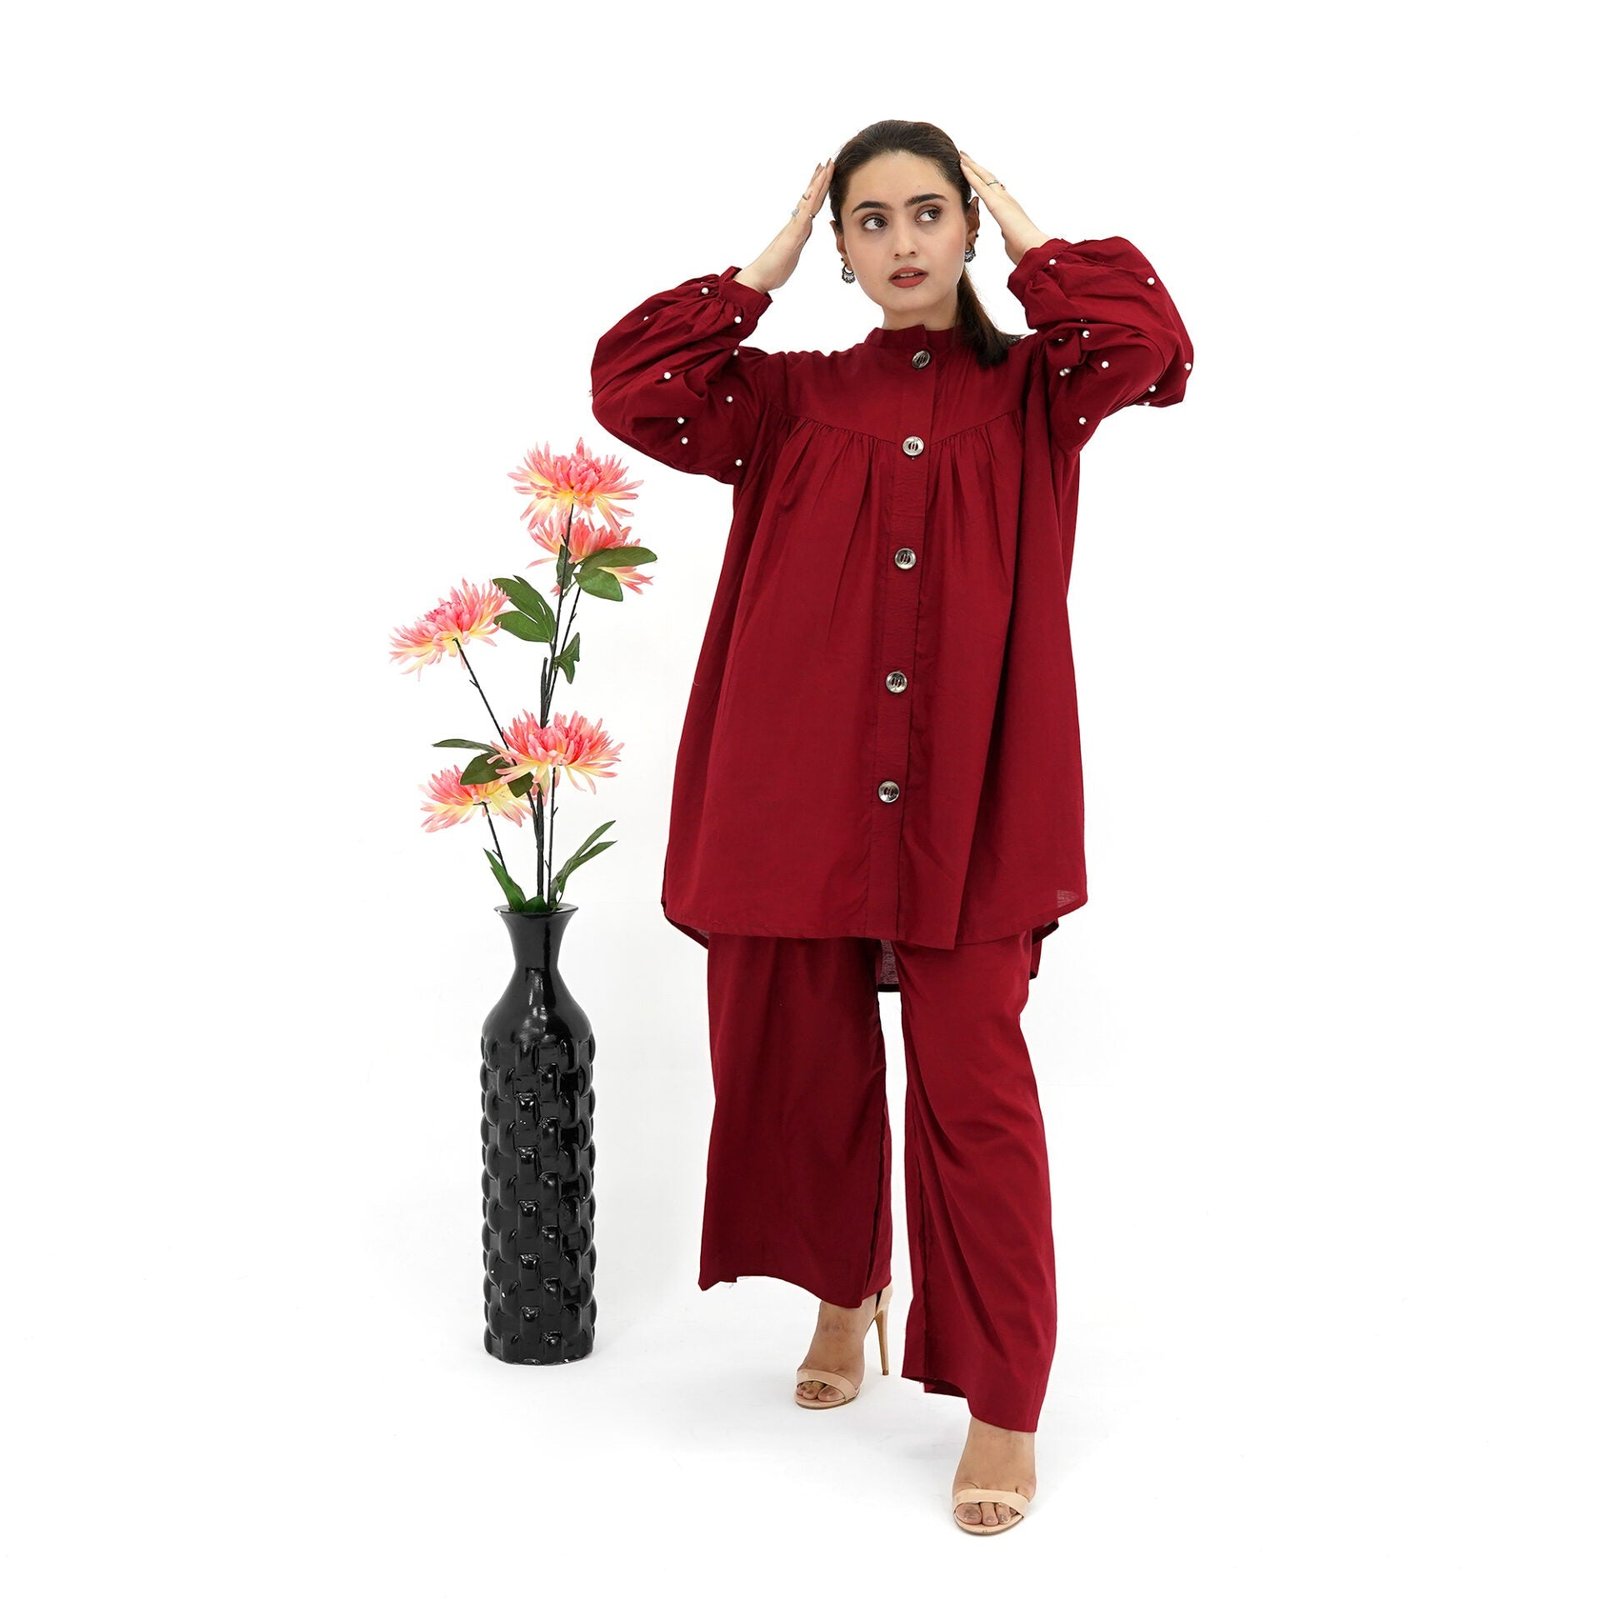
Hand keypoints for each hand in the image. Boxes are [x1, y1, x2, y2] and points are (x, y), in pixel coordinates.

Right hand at [735, 155, 836, 294]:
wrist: (760, 277)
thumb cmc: (774, 269)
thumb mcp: (792, 253)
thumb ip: (797, 241)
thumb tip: (802, 234)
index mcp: (798, 227)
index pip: (811, 204)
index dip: (818, 188)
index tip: (823, 173)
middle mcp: (796, 223)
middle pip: (811, 197)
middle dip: (819, 179)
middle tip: (827, 161)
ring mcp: (795, 226)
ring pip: (809, 200)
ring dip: (818, 183)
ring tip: (825, 166)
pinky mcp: (793, 233)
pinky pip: (805, 213)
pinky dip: (812, 199)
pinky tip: (817, 187)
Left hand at [957, 150, 1048, 266]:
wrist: (1032, 247)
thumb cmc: (1024, 248)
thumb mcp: (1012, 239)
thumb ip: (1008, 234)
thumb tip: (1007, 236)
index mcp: (1009, 208)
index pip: (994, 190)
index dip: (984, 180)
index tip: (977, 172)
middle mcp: (1006, 199)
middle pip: (989, 178)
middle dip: (977, 168)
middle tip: (966, 157)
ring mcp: (1002, 199)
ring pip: (984, 177)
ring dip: (972, 166)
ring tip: (962, 156)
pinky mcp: (996, 203)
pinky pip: (980, 185)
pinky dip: (971, 175)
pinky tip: (963, 166)